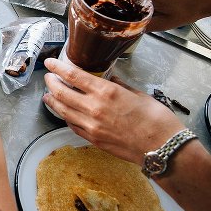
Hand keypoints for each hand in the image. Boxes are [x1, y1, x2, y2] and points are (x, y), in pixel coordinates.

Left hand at [42, 58, 184, 164]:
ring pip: (62, 110)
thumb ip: (119, 86)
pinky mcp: (93, 139)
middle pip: (61, 92)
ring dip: (52, 101)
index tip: (50, 62)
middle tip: (48, 78)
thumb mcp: (138, 94)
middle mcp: (94, 108)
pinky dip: (65, 117)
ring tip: (47, 95)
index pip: (73, 75)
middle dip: (51, 83)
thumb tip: (111, 79)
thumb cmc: (156, 119)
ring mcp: (91, 126)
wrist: (162, 148)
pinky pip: (72, 125)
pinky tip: (64, 113)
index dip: (57, 68)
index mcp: (106, 92)